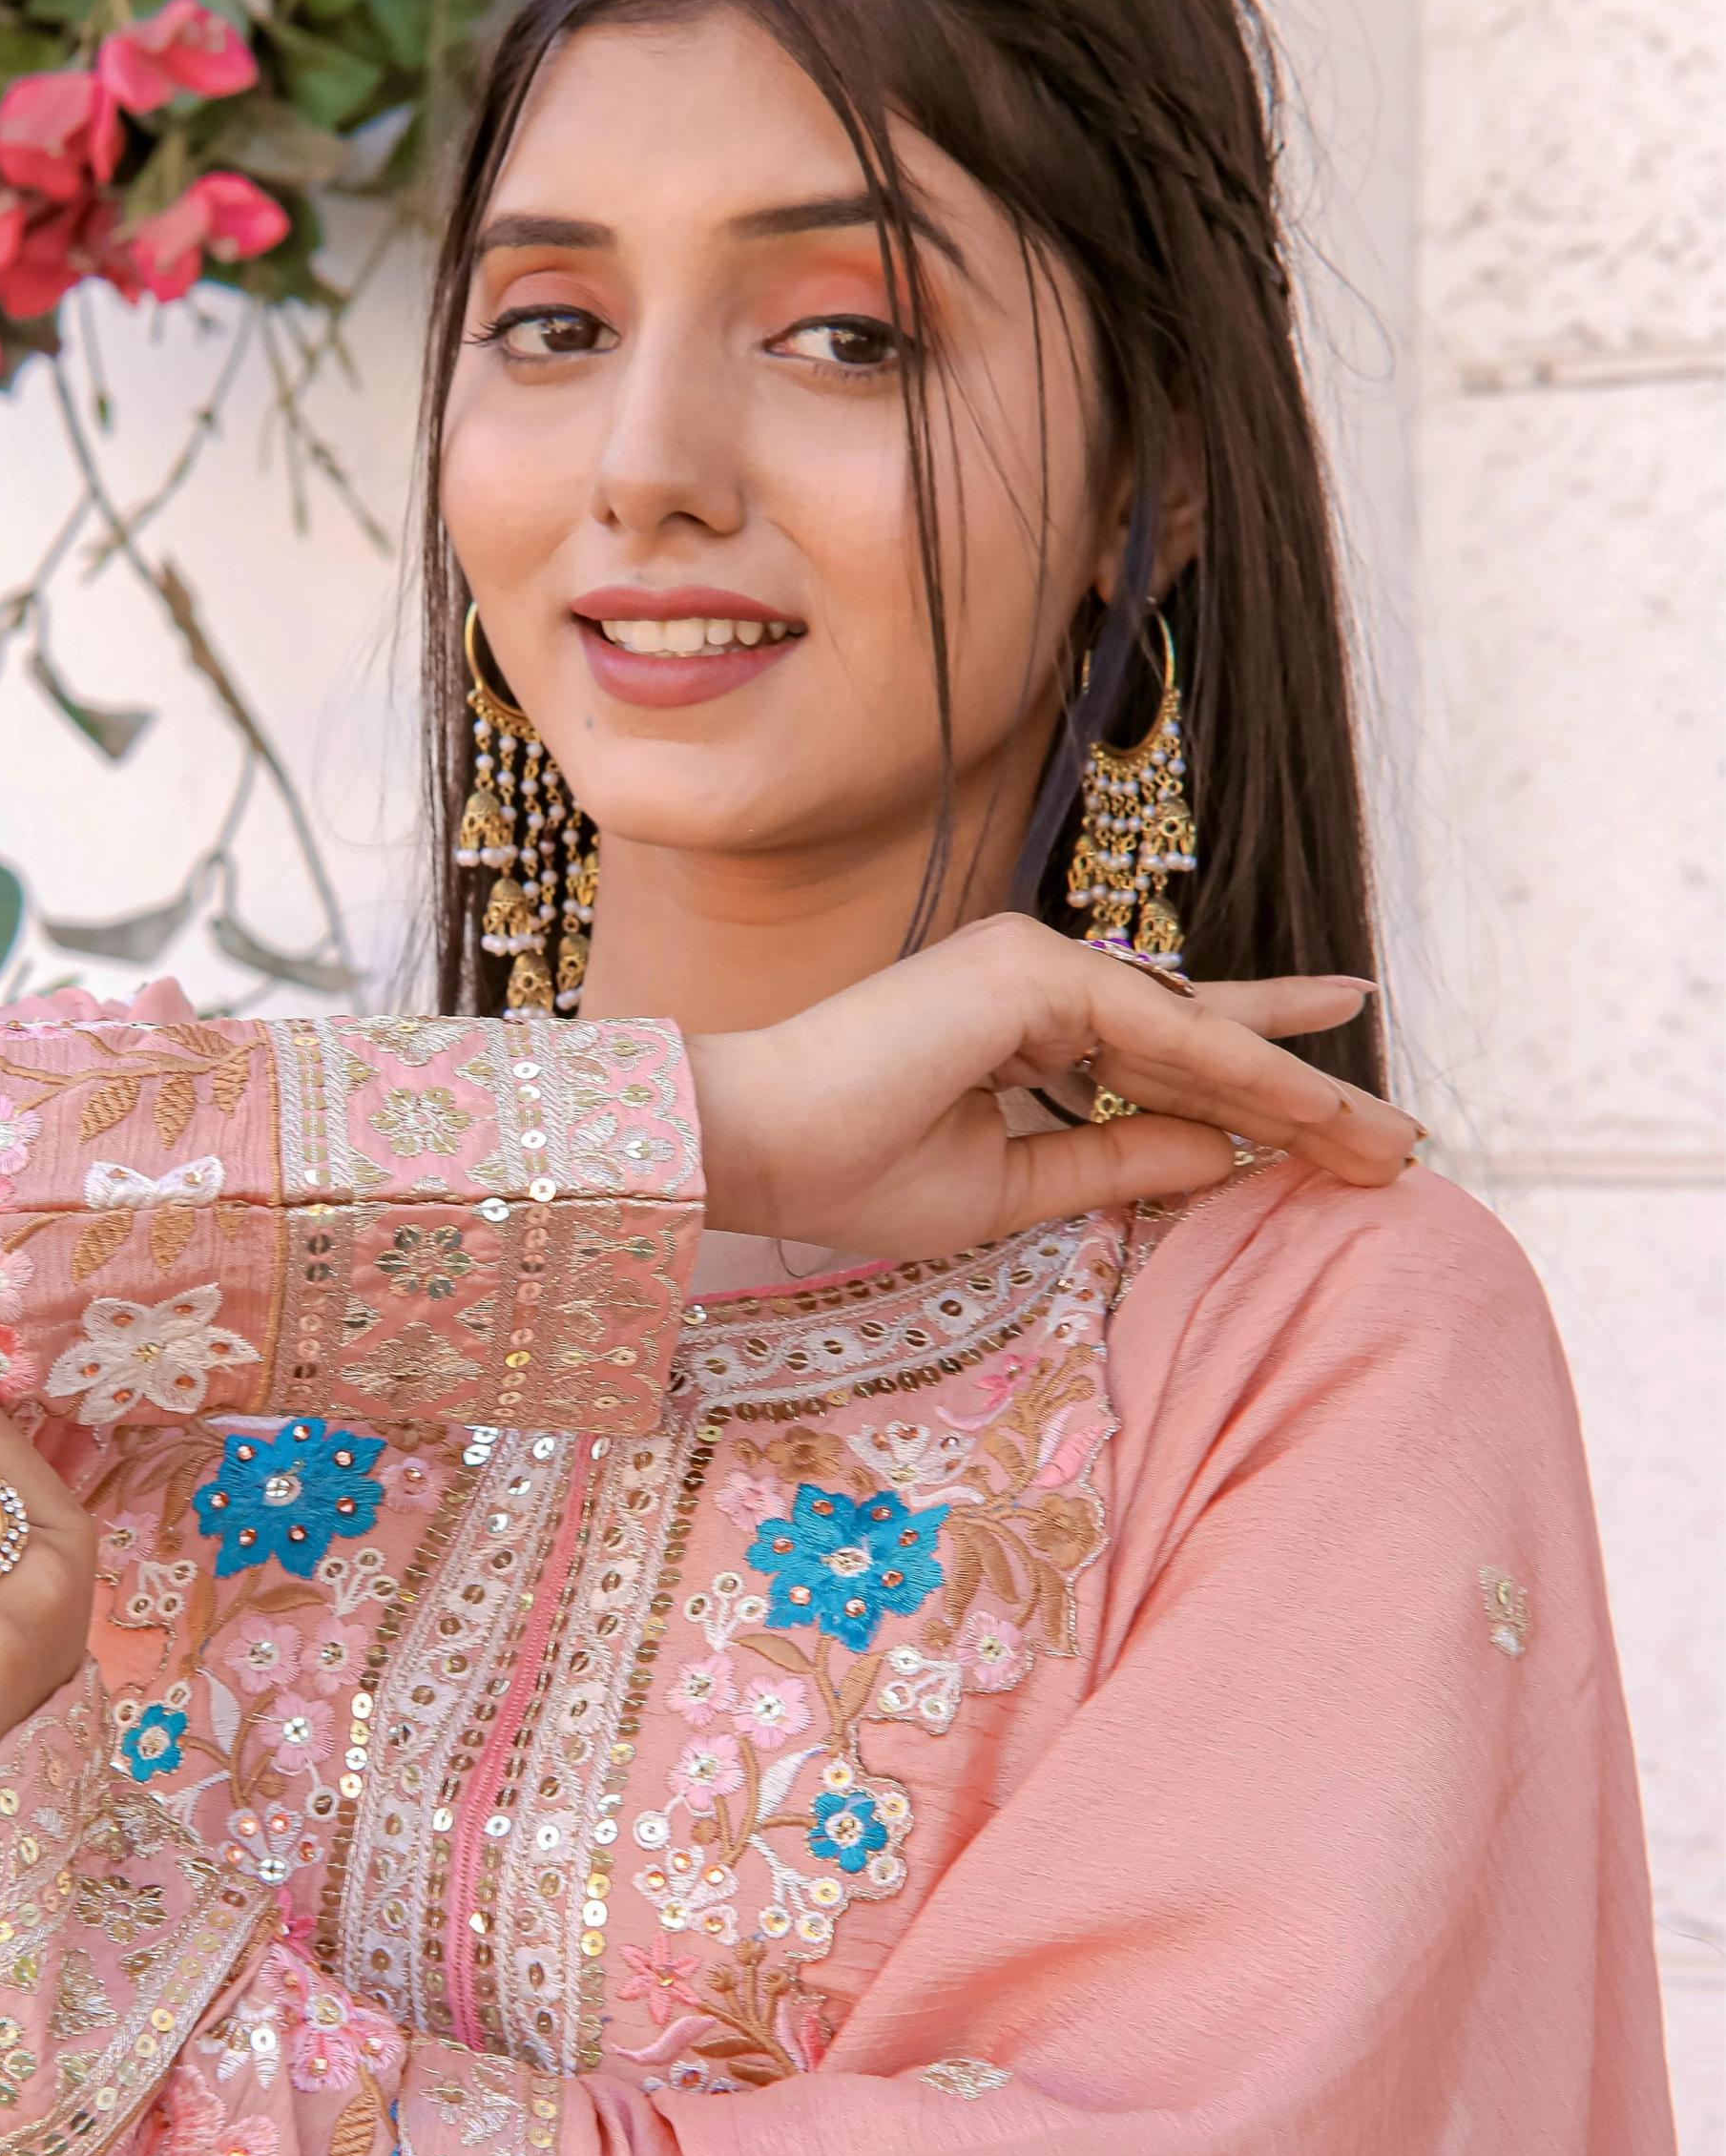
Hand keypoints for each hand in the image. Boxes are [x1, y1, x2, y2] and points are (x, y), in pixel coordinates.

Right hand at [685, 915, 1417, 1268]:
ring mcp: (1035, 965)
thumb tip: (1225, 1160)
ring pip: (1198, 1039)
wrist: (753, 1147)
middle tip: (1402, 1138)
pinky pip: (1161, 1034)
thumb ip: (1115, 1162)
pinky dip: (1241, 1073)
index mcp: (1022, 1027)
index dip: (1254, 1096)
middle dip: (1302, 1096)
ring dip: (1296, 1093)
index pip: (1165, 1062)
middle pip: (1201, 1043)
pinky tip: (1313, 1113)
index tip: (1341, 1132)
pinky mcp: (1030, 971)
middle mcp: (1037, 981)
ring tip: (1386, 1140)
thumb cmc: (849, 1172)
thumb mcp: (1009, 1190)